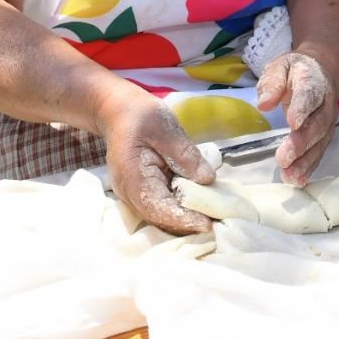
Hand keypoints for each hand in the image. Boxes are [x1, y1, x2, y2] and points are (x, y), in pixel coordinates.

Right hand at [98, 90, 215, 233]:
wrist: (119, 114)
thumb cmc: (140, 116)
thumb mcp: (165, 127)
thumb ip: (185, 153)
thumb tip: (207, 179)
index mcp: (132, 177)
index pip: (157, 207)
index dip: (182, 218)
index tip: (207, 224)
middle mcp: (129, 194)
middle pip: (159, 219)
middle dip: (188, 224)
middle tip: (219, 224)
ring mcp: (134, 197)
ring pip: (160, 218)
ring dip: (186, 220)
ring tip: (215, 219)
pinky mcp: (143, 194)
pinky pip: (162, 209)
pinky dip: (181, 211)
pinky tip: (203, 208)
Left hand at [257, 52, 337, 185]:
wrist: (320, 72)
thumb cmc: (294, 71)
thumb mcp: (279, 67)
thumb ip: (272, 83)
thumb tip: (264, 104)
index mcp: (312, 81)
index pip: (310, 94)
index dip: (302, 108)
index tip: (291, 123)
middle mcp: (325, 103)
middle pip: (317, 124)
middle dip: (302, 142)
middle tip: (284, 157)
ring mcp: (328, 121)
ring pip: (320, 142)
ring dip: (306, 160)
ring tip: (290, 175)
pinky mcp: (325, 136)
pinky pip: (319, 152)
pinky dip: (309, 167)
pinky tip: (298, 180)